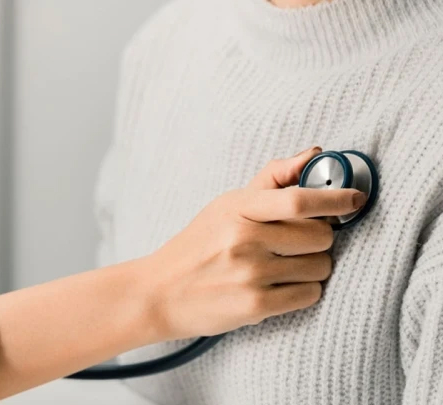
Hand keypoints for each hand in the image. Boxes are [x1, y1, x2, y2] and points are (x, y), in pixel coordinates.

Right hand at [141, 146, 367, 341]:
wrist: (159, 292)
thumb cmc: (197, 246)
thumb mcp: (225, 206)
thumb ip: (271, 180)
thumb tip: (315, 153)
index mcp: (237, 208)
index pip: (300, 199)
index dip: (335, 199)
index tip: (354, 199)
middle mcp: (244, 240)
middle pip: (320, 236)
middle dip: (319, 240)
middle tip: (299, 243)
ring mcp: (249, 274)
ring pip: (319, 267)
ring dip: (311, 267)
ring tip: (284, 267)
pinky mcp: (254, 306)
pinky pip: (309, 295)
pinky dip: (303, 291)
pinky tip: (279, 286)